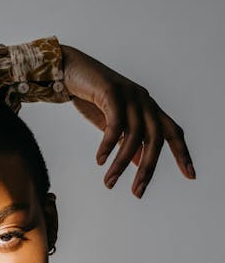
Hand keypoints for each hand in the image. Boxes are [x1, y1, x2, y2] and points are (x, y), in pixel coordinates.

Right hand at [61, 45, 194, 197]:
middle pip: (155, 139)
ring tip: (109, 182)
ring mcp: (129, 95)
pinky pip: (115, 124)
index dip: (182, 154)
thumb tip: (142, 162)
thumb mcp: (114, 125)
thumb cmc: (92, 99)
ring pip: (133, 135)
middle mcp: (144, 101)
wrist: (70, 70)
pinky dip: (108, 144)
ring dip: (121, 163)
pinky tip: (100, 159)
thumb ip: (129, 141)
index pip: (172, 132)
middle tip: (137, 192)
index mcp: (148, 109)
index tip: (191, 176)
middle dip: (148, 168)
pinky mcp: (112, 91)